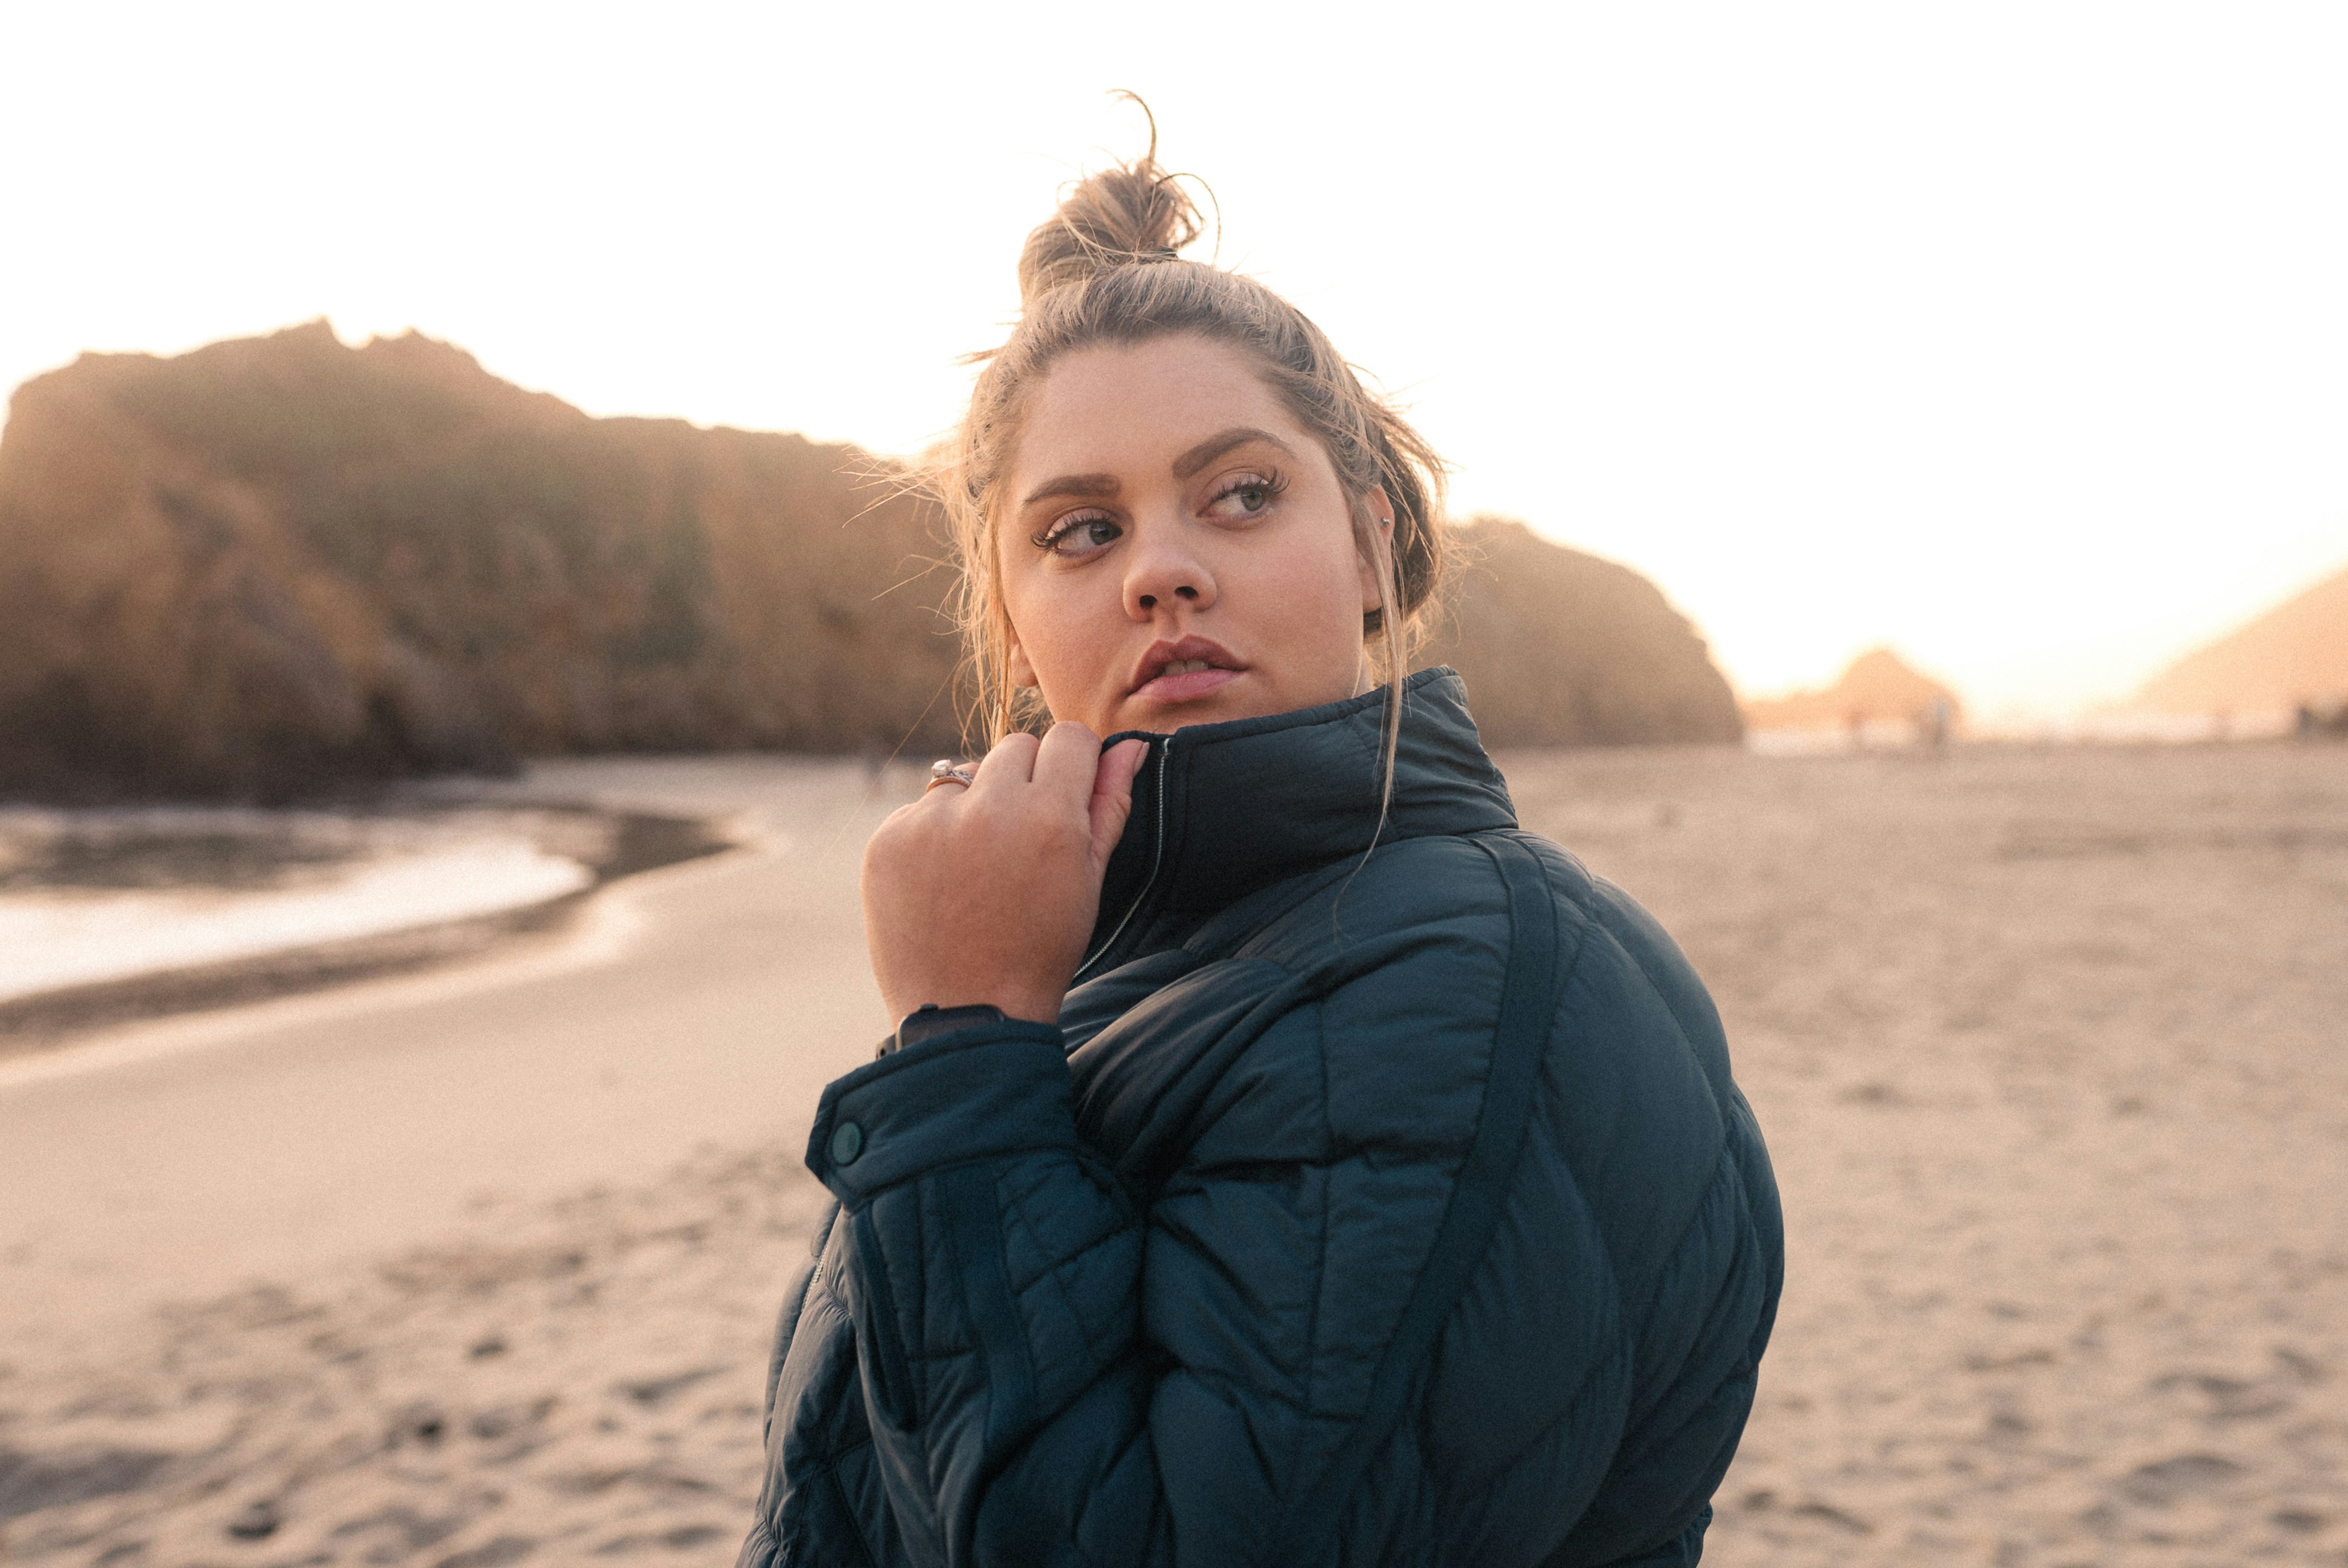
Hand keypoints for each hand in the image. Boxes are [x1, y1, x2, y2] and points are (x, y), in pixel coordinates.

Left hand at [862, 725, 1149, 1026]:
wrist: (969, 1012)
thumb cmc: (1042, 949)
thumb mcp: (1089, 881)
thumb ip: (1110, 804)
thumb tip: (1129, 746)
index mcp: (1051, 816)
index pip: (1068, 737)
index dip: (1071, 765)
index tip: (1064, 797)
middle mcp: (989, 808)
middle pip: (1014, 747)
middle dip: (1024, 783)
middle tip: (1021, 843)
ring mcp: (930, 823)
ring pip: (963, 776)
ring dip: (975, 806)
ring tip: (979, 869)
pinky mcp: (888, 841)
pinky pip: (919, 810)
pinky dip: (931, 836)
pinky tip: (943, 884)